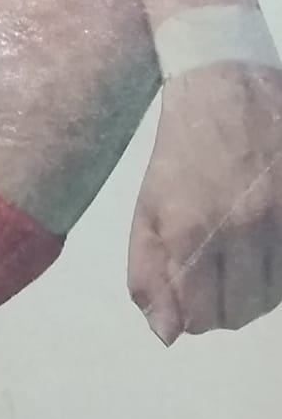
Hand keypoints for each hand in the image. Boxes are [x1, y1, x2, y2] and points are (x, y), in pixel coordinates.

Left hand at [128, 65, 281, 340]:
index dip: (193, 314)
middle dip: (223, 306)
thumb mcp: (148, 207)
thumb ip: (149, 273)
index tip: (191, 295)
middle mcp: (243, 227)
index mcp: (192, 229)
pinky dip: (279, 269)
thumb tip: (166, 334)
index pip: (201, 316)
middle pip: (242, 312)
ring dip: (256, 289)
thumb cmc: (182, 149)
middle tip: (215, 277)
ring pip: (275, 295)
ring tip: (240, 257)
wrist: (227, 84)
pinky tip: (265, 247)